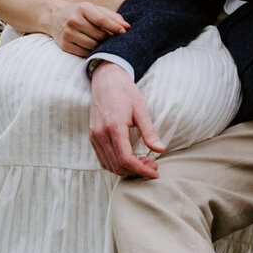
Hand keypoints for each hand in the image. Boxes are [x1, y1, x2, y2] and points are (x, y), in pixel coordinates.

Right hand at [47, 0, 128, 55]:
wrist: (54, 17)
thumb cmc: (79, 12)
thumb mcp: (94, 9)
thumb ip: (111, 16)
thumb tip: (127, 26)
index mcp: (82, 8)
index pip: (102, 20)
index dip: (114, 27)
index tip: (124, 32)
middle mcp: (74, 20)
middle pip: (99, 35)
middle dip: (108, 37)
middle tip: (111, 37)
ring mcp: (68, 33)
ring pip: (93, 45)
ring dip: (100, 45)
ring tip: (100, 41)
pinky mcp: (65, 45)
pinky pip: (84, 53)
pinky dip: (91, 51)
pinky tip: (91, 46)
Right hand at [89, 63, 165, 178]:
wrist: (106, 80)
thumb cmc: (125, 92)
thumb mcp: (141, 110)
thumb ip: (149, 132)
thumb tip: (160, 149)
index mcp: (114, 126)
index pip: (126, 159)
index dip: (141, 170)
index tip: (155, 172)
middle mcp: (100, 134)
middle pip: (117, 165)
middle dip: (136, 171)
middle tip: (152, 166)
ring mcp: (94, 136)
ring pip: (109, 165)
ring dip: (126, 170)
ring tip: (143, 163)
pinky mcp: (92, 137)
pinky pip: (103, 159)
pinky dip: (116, 165)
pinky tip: (130, 160)